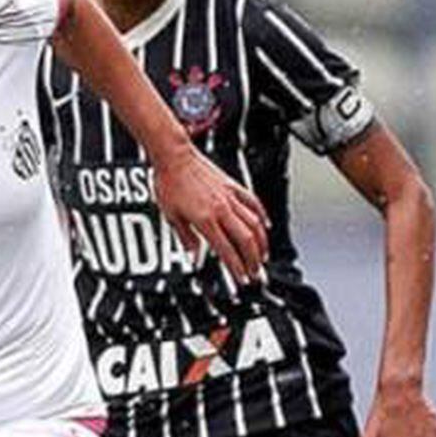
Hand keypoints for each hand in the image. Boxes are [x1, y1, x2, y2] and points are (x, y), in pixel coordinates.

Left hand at [153, 146, 268, 281]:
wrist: (174, 156)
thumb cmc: (169, 183)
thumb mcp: (171, 216)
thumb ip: (186, 238)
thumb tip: (193, 255)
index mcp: (205, 220)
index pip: (226, 250)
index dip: (236, 268)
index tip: (242, 279)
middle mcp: (221, 209)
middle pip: (246, 240)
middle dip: (253, 260)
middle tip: (256, 273)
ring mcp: (230, 197)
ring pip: (254, 223)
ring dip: (261, 242)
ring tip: (263, 256)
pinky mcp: (233, 186)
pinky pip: (253, 203)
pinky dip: (262, 216)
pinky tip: (266, 226)